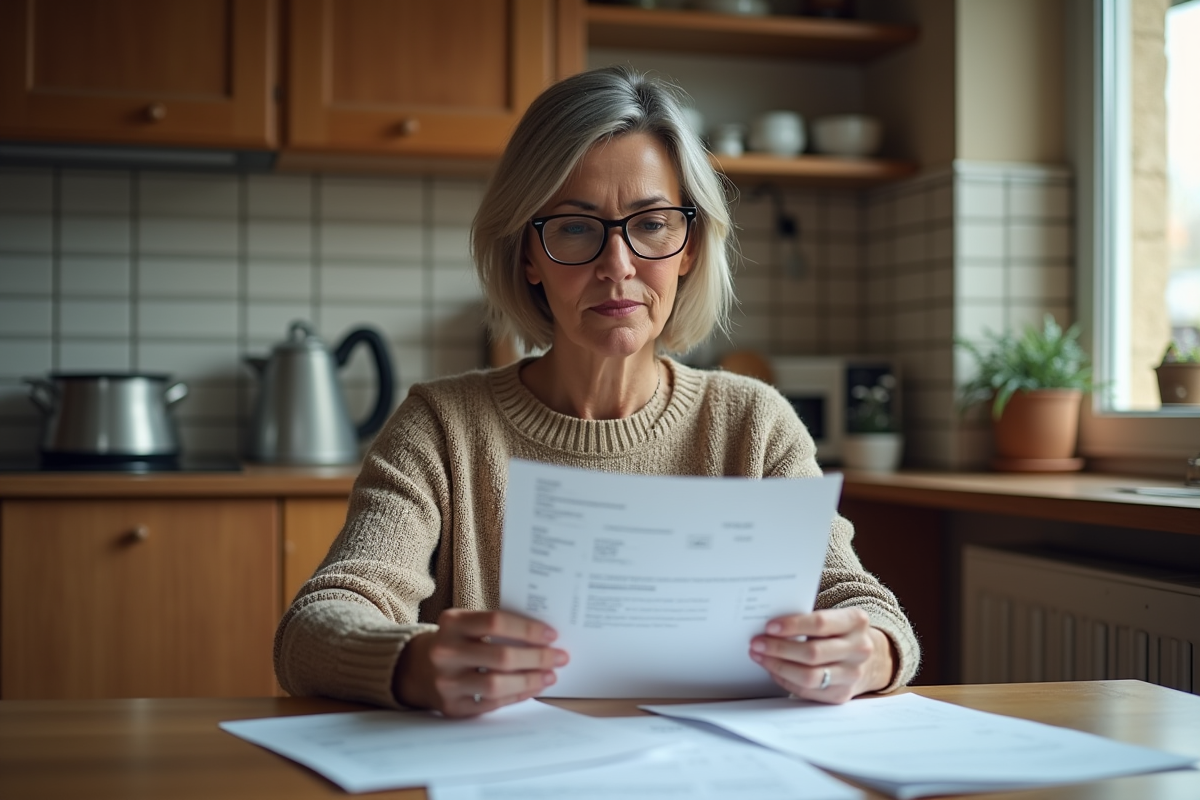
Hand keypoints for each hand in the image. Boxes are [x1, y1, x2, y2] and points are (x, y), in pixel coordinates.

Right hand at [393, 608, 568, 716]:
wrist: (417, 668)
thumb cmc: (456, 641)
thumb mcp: (467, 624)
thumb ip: (497, 626)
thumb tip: (544, 637)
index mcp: (451, 622)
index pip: (496, 621)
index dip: (528, 629)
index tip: (552, 634)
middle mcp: (444, 651)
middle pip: (501, 656)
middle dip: (537, 657)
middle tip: (560, 657)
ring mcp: (445, 681)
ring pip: (497, 684)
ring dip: (530, 680)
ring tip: (549, 675)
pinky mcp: (451, 706)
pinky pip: (491, 703)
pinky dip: (516, 696)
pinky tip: (531, 688)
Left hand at [749, 608, 894, 703]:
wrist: (868, 659)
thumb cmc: (839, 633)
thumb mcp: (834, 618)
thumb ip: (808, 620)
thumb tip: (769, 628)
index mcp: (856, 622)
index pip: (820, 623)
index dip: (792, 625)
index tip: (769, 627)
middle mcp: (859, 649)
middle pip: (813, 653)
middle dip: (779, 648)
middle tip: (756, 643)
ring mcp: (852, 675)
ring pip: (809, 676)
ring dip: (778, 666)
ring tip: (760, 656)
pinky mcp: (842, 695)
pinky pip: (807, 691)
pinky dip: (786, 680)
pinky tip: (773, 670)